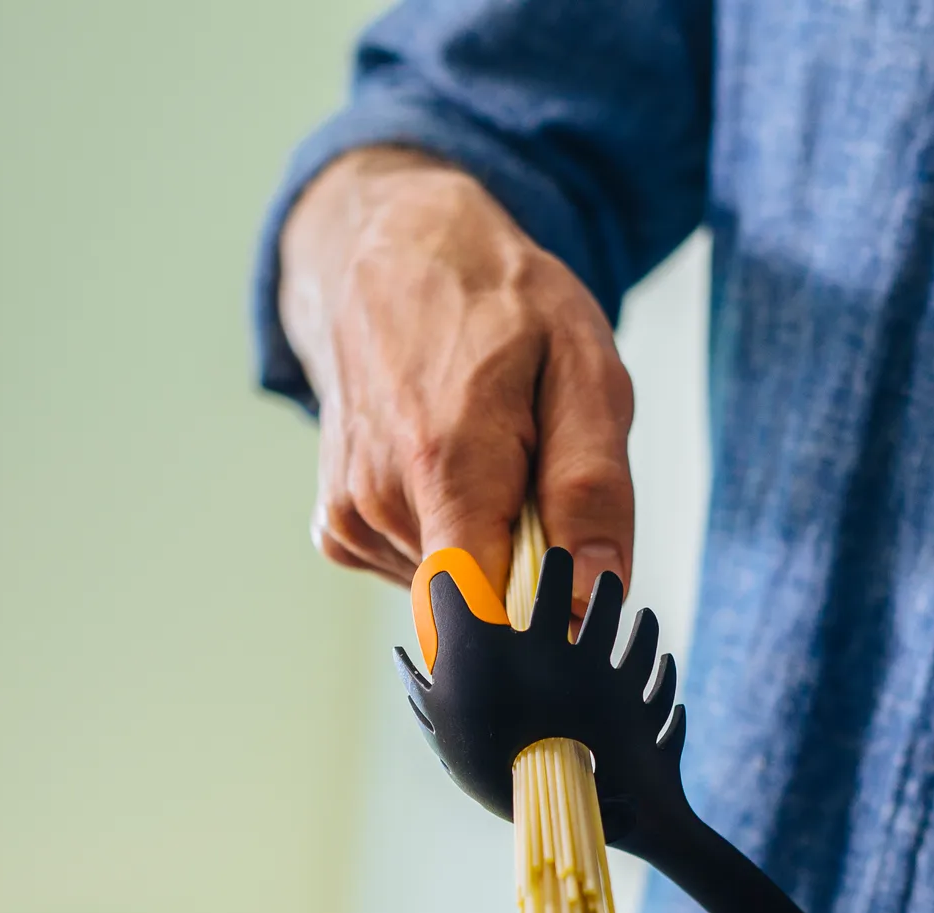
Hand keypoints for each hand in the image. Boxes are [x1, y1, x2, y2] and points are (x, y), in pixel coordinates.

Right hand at [278, 146, 633, 609]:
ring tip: (491, 459)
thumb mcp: (584, 370)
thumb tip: (594, 592)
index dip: (533, 632)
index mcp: (447, 464)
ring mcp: (352, 518)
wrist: (395, 258)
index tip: (566, 602)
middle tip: (538, 479)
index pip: (476, 617)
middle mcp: (384, 501)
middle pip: (481, 605)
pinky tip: (447, 475)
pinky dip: (447, 540)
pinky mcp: (339, 529)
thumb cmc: (501, 305)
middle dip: (528, 568)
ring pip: (451, 593)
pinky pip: (415, 574)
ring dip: (490, 547)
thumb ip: (591, 488)